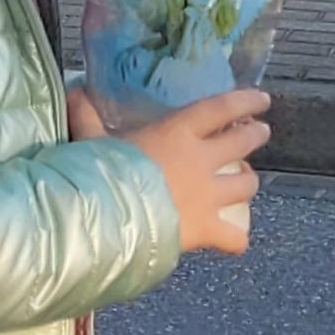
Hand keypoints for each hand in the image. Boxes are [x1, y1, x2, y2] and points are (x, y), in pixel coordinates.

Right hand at [66, 83, 272, 256]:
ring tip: (247, 181)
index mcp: (178, 131)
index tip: (261, 100)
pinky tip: (235, 242)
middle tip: (261, 133)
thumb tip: (73, 92)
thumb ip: (87, 117)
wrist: (107, 217)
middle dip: (255, 136)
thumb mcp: (92, 140)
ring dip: (249, 181)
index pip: (221, 108)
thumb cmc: (101, 173)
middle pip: (242, 142)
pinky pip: (234, 237)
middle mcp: (202, 159)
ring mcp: (209, 195)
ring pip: (246, 184)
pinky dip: (236, 239)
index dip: (245, 102)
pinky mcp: (207, 228)